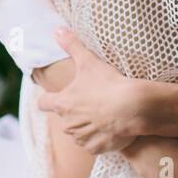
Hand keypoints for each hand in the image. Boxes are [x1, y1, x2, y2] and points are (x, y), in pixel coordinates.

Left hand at [36, 28, 143, 154]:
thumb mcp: (89, 61)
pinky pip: (93, 144)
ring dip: (87, 126)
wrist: (132, 108)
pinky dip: (99, 138)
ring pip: (78, 133)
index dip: (48, 99)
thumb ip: (72, 45)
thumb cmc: (109, 84)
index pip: (44, 103)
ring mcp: (81, 137)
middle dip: (75, 113)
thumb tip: (56, 29)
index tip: (54, 97)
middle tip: (92, 103)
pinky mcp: (95, 147)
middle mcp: (67, 123)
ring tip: (104, 115)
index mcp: (62, 103)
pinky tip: (111, 128)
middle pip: (64, 119)